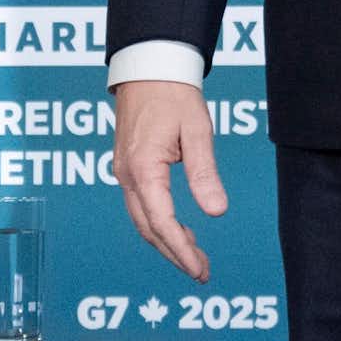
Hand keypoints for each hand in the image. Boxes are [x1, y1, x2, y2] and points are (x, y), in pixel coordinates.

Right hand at [114, 80, 227, 281]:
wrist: (148, 68)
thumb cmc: (173, 94)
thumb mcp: (197, 132)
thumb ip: (205, 174)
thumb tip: (216, 211)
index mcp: (143, 169)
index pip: (162, 222)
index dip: (181, 250)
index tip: (200, 269)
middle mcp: (127, 175)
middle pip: (149, 229)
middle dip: (175, 254)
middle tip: (202, 272)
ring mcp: (124, 172)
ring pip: (142, 220)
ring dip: (167, 242)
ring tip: (194, 257)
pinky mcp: (127, 167)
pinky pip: (140, 206)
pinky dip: (159, 224)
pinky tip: (179, 228)